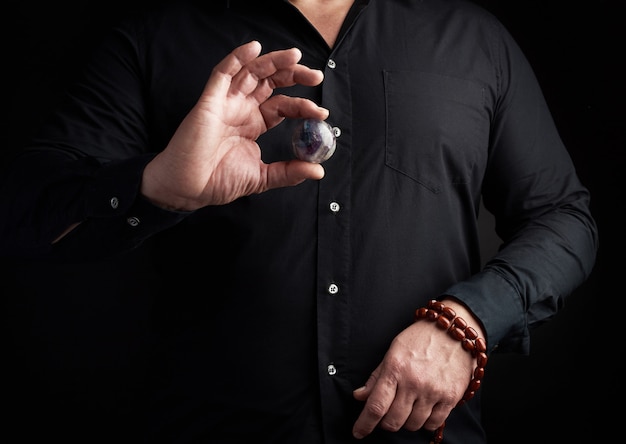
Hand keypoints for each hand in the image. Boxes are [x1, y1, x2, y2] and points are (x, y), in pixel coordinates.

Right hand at [141, 40, 328, 210]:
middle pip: (271, 82)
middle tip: (315, 75)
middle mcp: (241, 109)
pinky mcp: (209, 101)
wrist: (189, 189)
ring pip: (251, 72)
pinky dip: (237, 58)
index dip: (302, 105)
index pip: (282, 105)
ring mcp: (225, 103)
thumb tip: (318, 170)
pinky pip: (222, 73)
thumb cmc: (218, 182)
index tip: (321, 113)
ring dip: (273, 61)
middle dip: (294, 75)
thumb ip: (289, 172)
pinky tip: (254, 48)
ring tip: (295, 56)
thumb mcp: (262, 178)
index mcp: (253, 124)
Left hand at [352, 300, 482, 438]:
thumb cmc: (421, 338)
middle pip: (393, 421)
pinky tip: (423, 410)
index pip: (376, 405)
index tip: (358, 432)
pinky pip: (433, 424)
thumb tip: (360, 396)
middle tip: (387, 414)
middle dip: (386, 423)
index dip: (364, 424)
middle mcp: (414, 382)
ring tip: (408, 407)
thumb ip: (376, 376)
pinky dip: (425, 422)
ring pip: (412, 425)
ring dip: (406, 422)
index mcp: (395, 368)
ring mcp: (433, 391)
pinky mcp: (451, 397)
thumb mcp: (393, 351)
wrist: (454, 331)